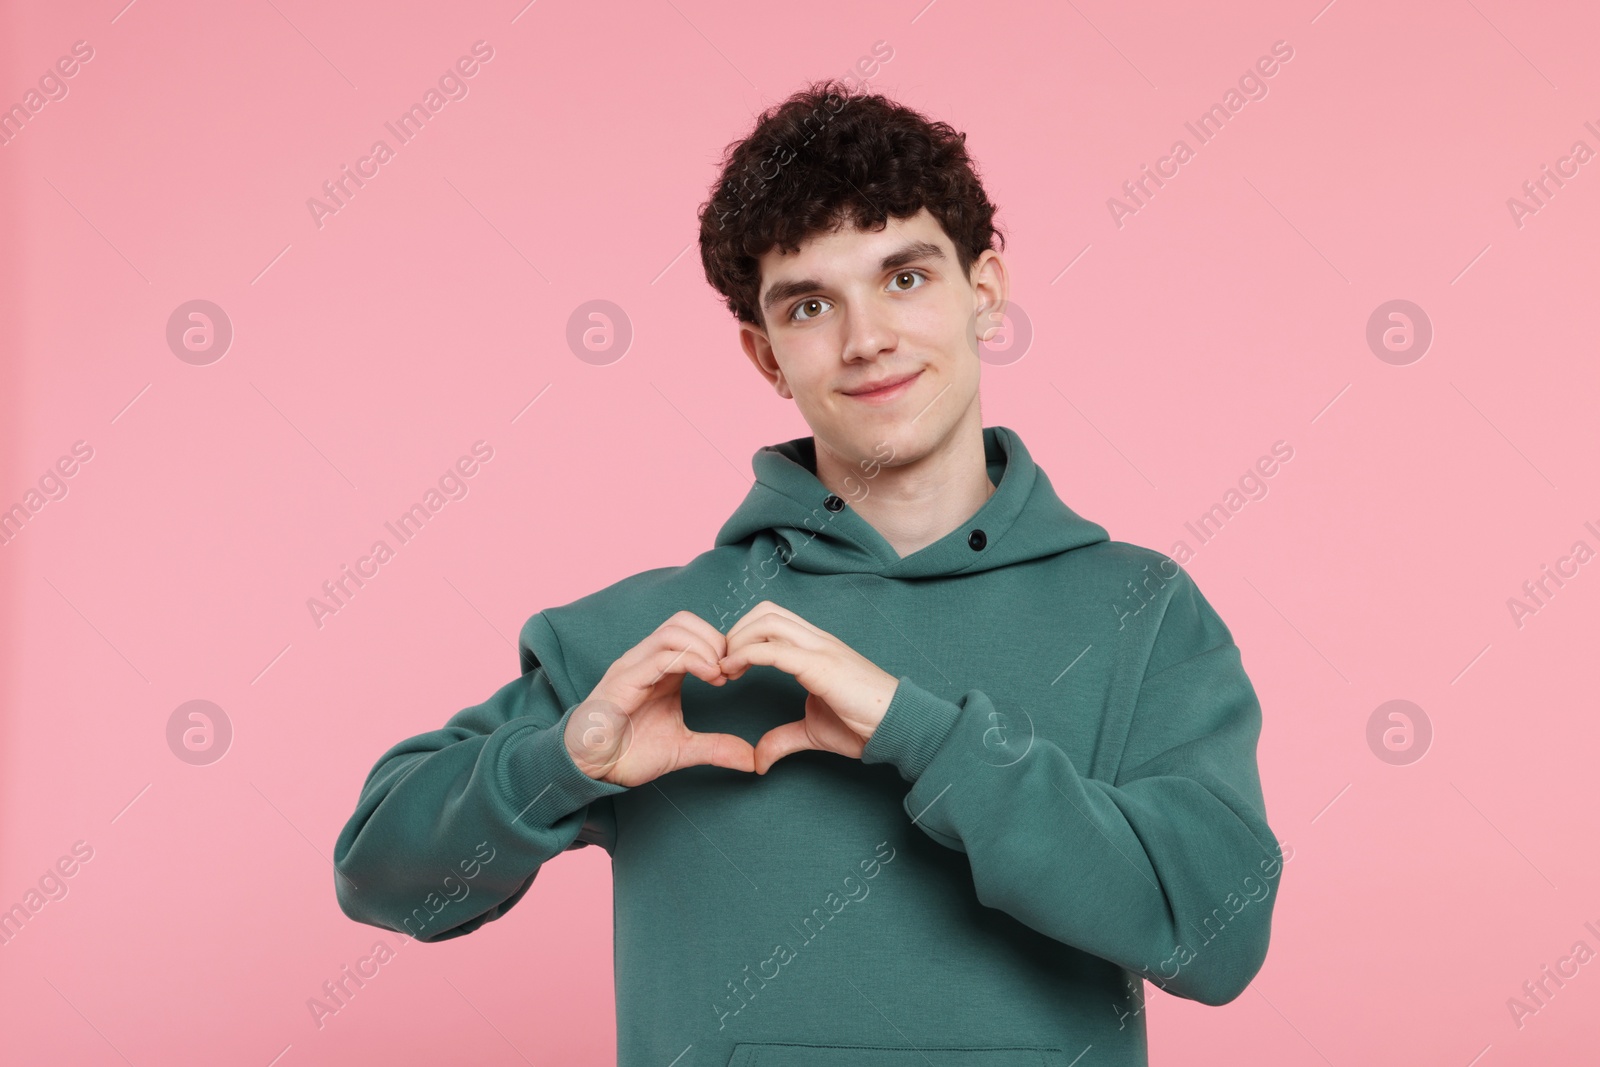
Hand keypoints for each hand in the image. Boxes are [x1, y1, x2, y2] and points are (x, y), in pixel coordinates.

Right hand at [566, 611, 755, 786]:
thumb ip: (716, 747)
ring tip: (719, 674)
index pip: (692, 631)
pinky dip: (691, 660)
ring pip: (674, 630)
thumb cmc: (628, 753)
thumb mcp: (683, 749)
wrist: (590, 769)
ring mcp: (633, 666)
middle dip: (714, 639)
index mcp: (661, 669)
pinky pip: (660, 655)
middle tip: (729, 670)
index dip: (719, 645)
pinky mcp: (624, 680)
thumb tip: (751, 760)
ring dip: (705, 646)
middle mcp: (646, 660)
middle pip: (684, 621)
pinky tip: (709, 677)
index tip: (734, 674)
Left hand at [719, 600, 898, 773]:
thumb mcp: (813, 731)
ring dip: (738, 640)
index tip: (729, 666)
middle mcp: (817, 640)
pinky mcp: (821, 665)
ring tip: (726, 669)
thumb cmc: (863, 725)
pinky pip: (774, 649)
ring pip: (767, 621)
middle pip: (765, 611)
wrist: (898, 727)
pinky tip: (733, 671)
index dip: (744, 635)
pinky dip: (746, 655)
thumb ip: (783, 738)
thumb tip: (758, 759)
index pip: (773, 619)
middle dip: (736, 632)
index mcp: (816, 647)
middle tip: (722, 665)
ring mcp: (820, 648)